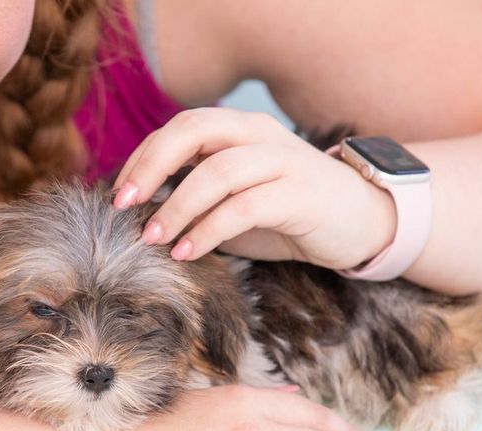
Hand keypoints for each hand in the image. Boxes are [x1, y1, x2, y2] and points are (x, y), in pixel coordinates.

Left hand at [112, 107, 396, 270]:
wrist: (362, 222)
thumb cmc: (288, 214)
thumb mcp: (235, 202)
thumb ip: (196, 199)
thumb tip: (141, 216)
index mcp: (240, 130)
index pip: (182, 127)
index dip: (144, 156)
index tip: (119, 194)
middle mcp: (260, 135)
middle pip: (194, 131)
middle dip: (151, 166)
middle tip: (125, 206)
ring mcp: (284, 161)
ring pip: (217, 171)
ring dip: (177, 206)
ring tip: (153, 238)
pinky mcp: (301, 195)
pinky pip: (244, 208)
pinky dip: (208, 230)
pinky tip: (187, 252)